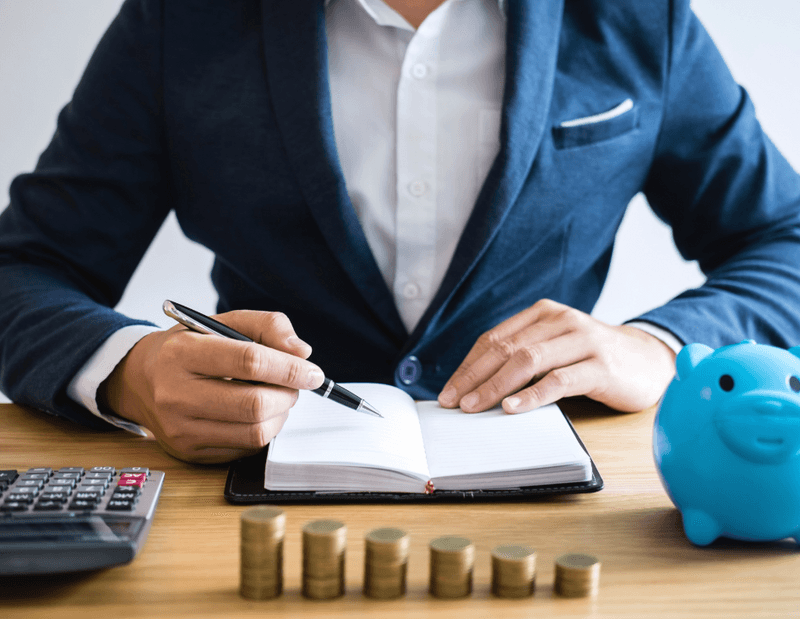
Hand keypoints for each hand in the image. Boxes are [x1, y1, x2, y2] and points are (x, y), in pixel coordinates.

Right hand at [98, 310, 323, 462]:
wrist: (141, 380)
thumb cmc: (190, 347)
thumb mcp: (223, 322)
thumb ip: (267, 325)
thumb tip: (302, 353)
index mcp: (182, 353)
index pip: (249, 361)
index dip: (289, 368)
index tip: (312, 372)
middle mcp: (175, 394)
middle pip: (255, 404)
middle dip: (288, 395)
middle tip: (294, 385)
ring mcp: (181, 429)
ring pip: (255, 432)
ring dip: (280, 415)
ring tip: (276, 397)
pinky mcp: (190, 452)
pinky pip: (245, 449)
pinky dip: (263, 431)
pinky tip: (256, 414)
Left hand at [437, 299, 675, 413]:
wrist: (651, 360)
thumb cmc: (594, 358)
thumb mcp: (557, 346)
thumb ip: (525, 355)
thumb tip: (476, 384)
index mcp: (544, 314)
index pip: (495, 338)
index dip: (468, 365)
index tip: (449, 390)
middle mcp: (561, 321)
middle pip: (506, 349)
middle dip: (474, 377)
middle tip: (454, 402)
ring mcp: (583, 341)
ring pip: (528, 361)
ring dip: (496, 386)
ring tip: (475, 407)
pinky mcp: (601, 366)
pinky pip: (559, 380)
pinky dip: (532, 395)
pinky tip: (512, 409)